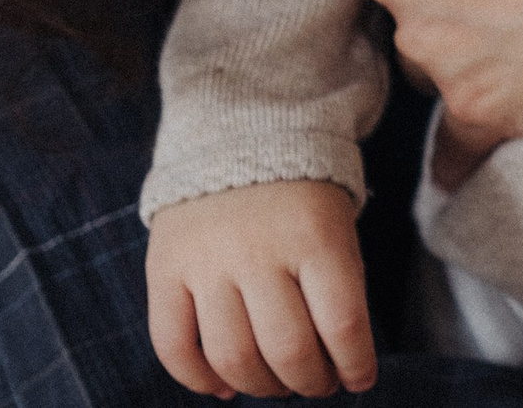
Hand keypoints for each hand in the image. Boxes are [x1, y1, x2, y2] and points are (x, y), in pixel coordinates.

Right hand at [145, 180, 375, 398]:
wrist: (237, 139)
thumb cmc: (300, 204)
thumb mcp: (336, 233)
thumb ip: (339, 294)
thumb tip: (339, 369)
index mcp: (315, 236)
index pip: (342, 324)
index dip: (355, 366)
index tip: (358, 380)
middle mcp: (258, 249)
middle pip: (287, 350)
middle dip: (310, 383)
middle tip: (317, 384)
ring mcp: (206, 261)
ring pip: (232, 356)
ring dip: (260, 386)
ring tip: (275, 384)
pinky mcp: (164, 268)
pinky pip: (172, 345)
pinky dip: (198, 380)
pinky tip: (223, 387)